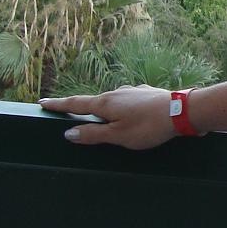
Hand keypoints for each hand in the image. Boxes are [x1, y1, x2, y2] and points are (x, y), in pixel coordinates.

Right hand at [39, 85, 175, 149]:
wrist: (184, 111)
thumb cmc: (149, 126)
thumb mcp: (118, 136)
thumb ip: (93, 135)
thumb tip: (69, 133)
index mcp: (106, 103)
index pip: (76, 104)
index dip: (58, 105)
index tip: (42, 102)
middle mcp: (117, 92)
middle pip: (93, 101)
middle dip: (80, 107)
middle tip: (67, 111)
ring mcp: (133, 91)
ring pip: (112, 101)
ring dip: (103, 108)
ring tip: (98, 118)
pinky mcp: (147, 94)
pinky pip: (127, 102)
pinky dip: (120, 108)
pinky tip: (127, 114)